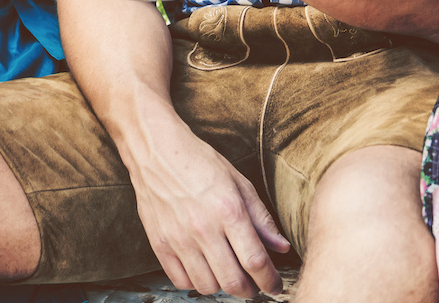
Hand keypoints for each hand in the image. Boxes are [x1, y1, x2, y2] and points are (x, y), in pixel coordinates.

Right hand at [126, 120, 289, 297]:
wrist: (156, 150)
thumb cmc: (198, 161)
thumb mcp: (238, 182)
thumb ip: (261, 218)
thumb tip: (282, 247)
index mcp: (229, 210)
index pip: (256, 261)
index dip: (270, 281)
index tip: (275, 285)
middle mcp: (204, 228)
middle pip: (233, 281)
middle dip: (250, 290)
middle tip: (255, 286)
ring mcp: (179, 238)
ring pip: (207, 286)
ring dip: (223, 287)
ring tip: (228, 274)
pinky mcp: (159, 243)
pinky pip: (180, 280)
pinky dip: (196, 282)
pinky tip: (204, 269)